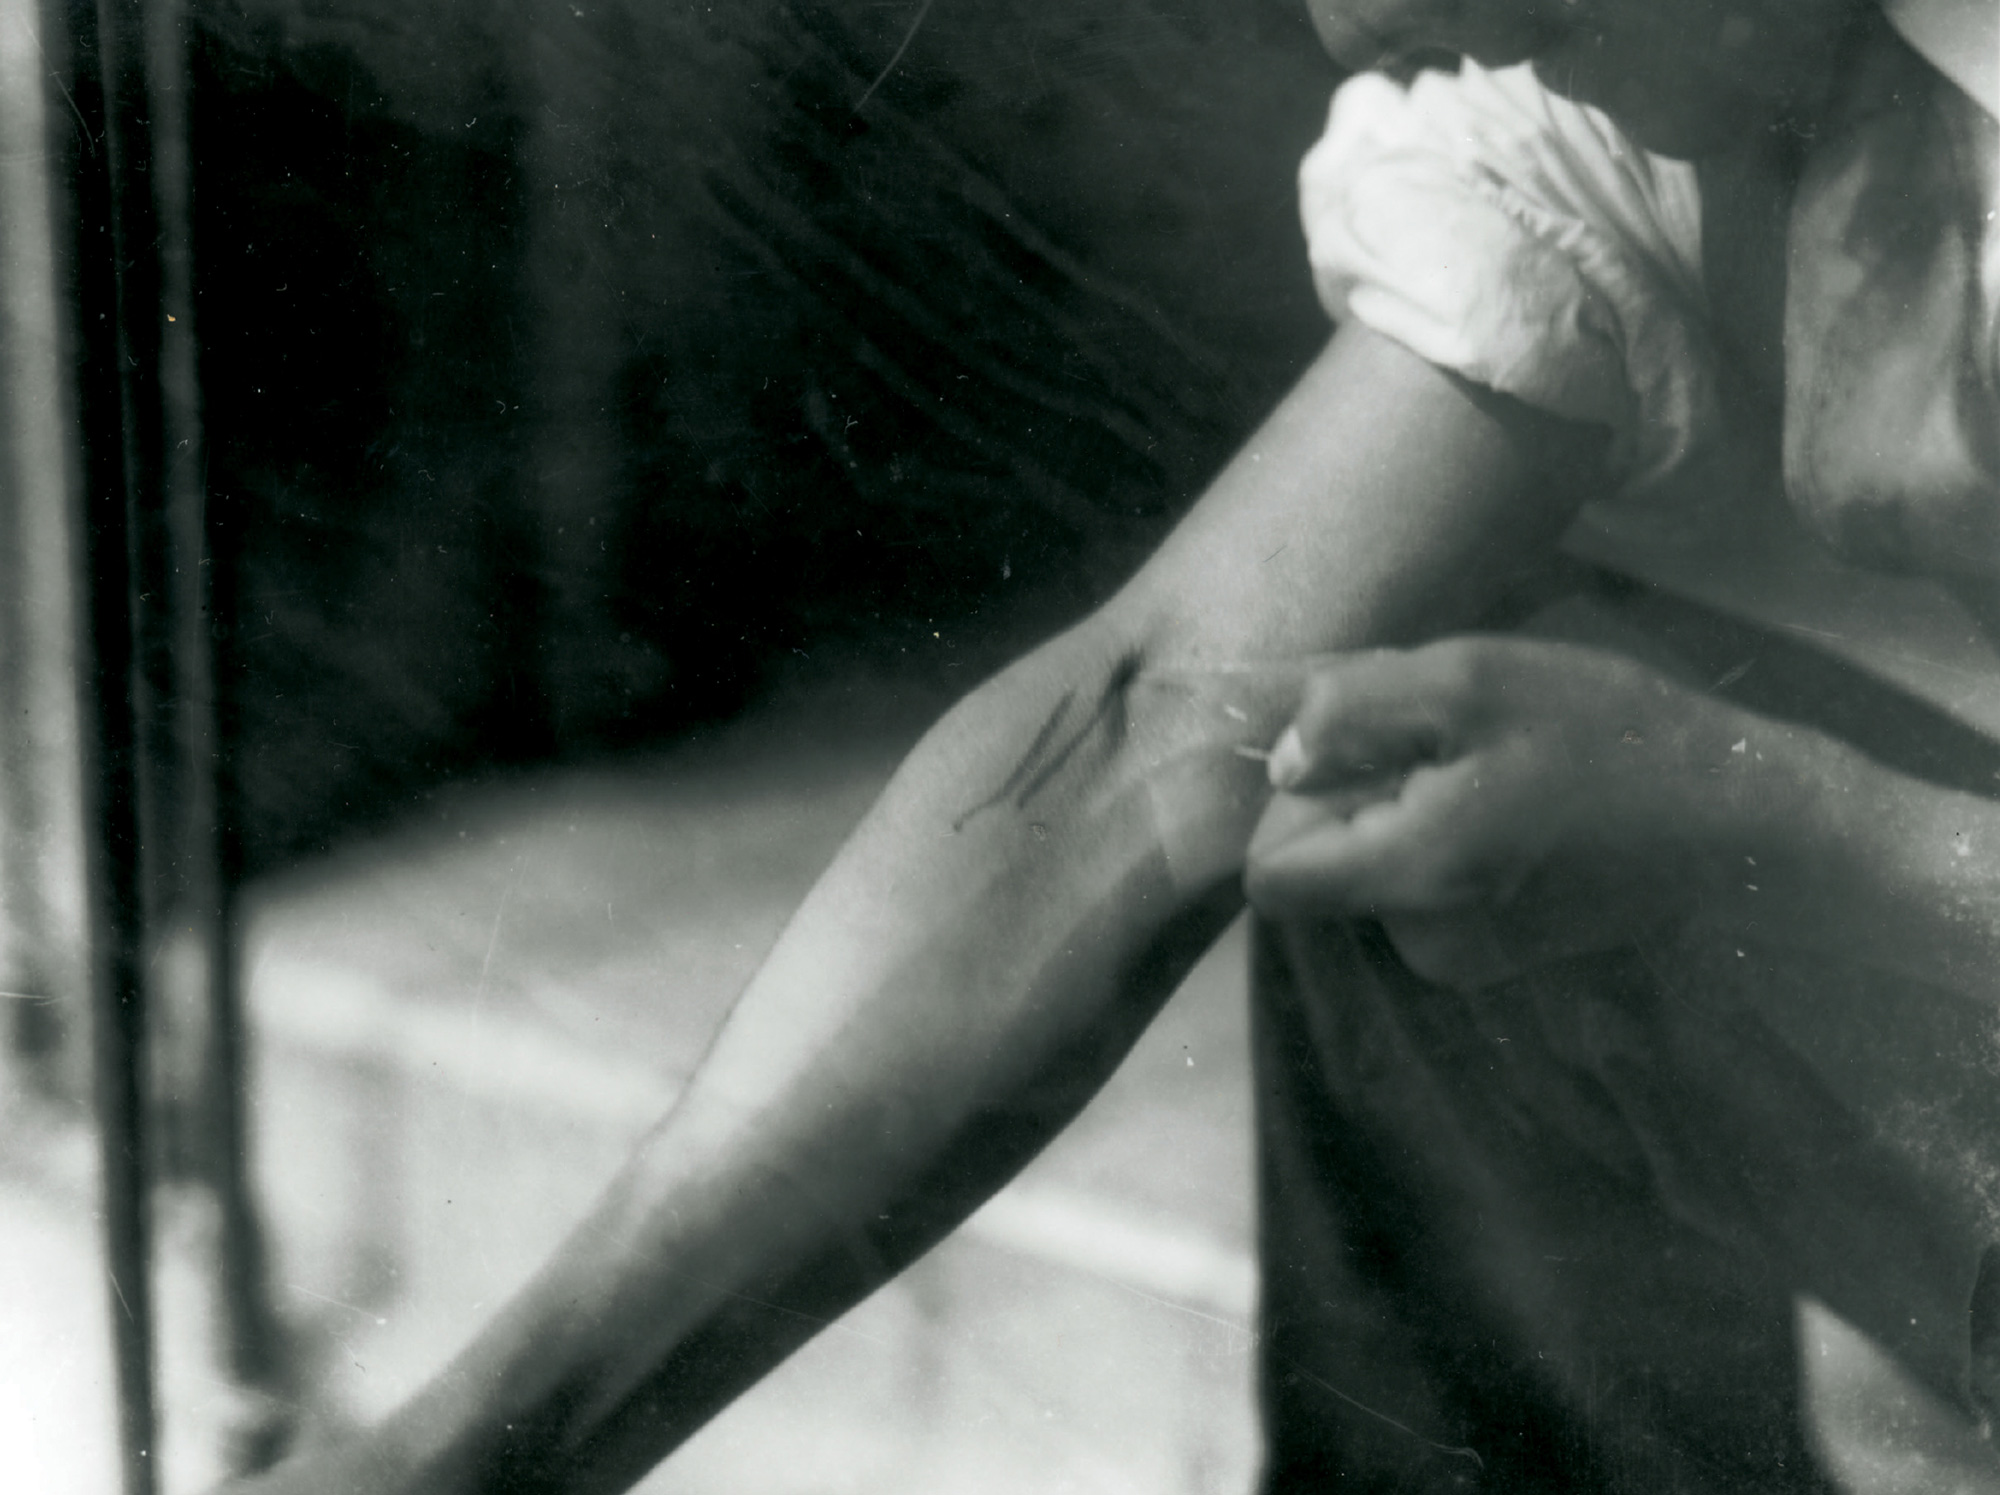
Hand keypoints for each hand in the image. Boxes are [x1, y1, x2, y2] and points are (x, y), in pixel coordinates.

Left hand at [1244, 637, 1751, 986]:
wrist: (1741, 821)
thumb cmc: (1611, 738)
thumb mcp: (1472, 680)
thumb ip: (1354, 714)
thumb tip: (1282, 765)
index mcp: (1412, 879)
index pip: (1271, 877)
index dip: (1287, 809)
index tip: (1356, 758)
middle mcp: (1423, 942)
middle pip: (1320, 869)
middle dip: (1358, 795)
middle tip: (1452, 744)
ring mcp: (1460, 957)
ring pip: (1371, 870)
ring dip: (1404, 809)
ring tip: (1494, 767)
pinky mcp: (1494, 953)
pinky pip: (1419, 887)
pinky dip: (1441, 836)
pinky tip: (1512, 800)